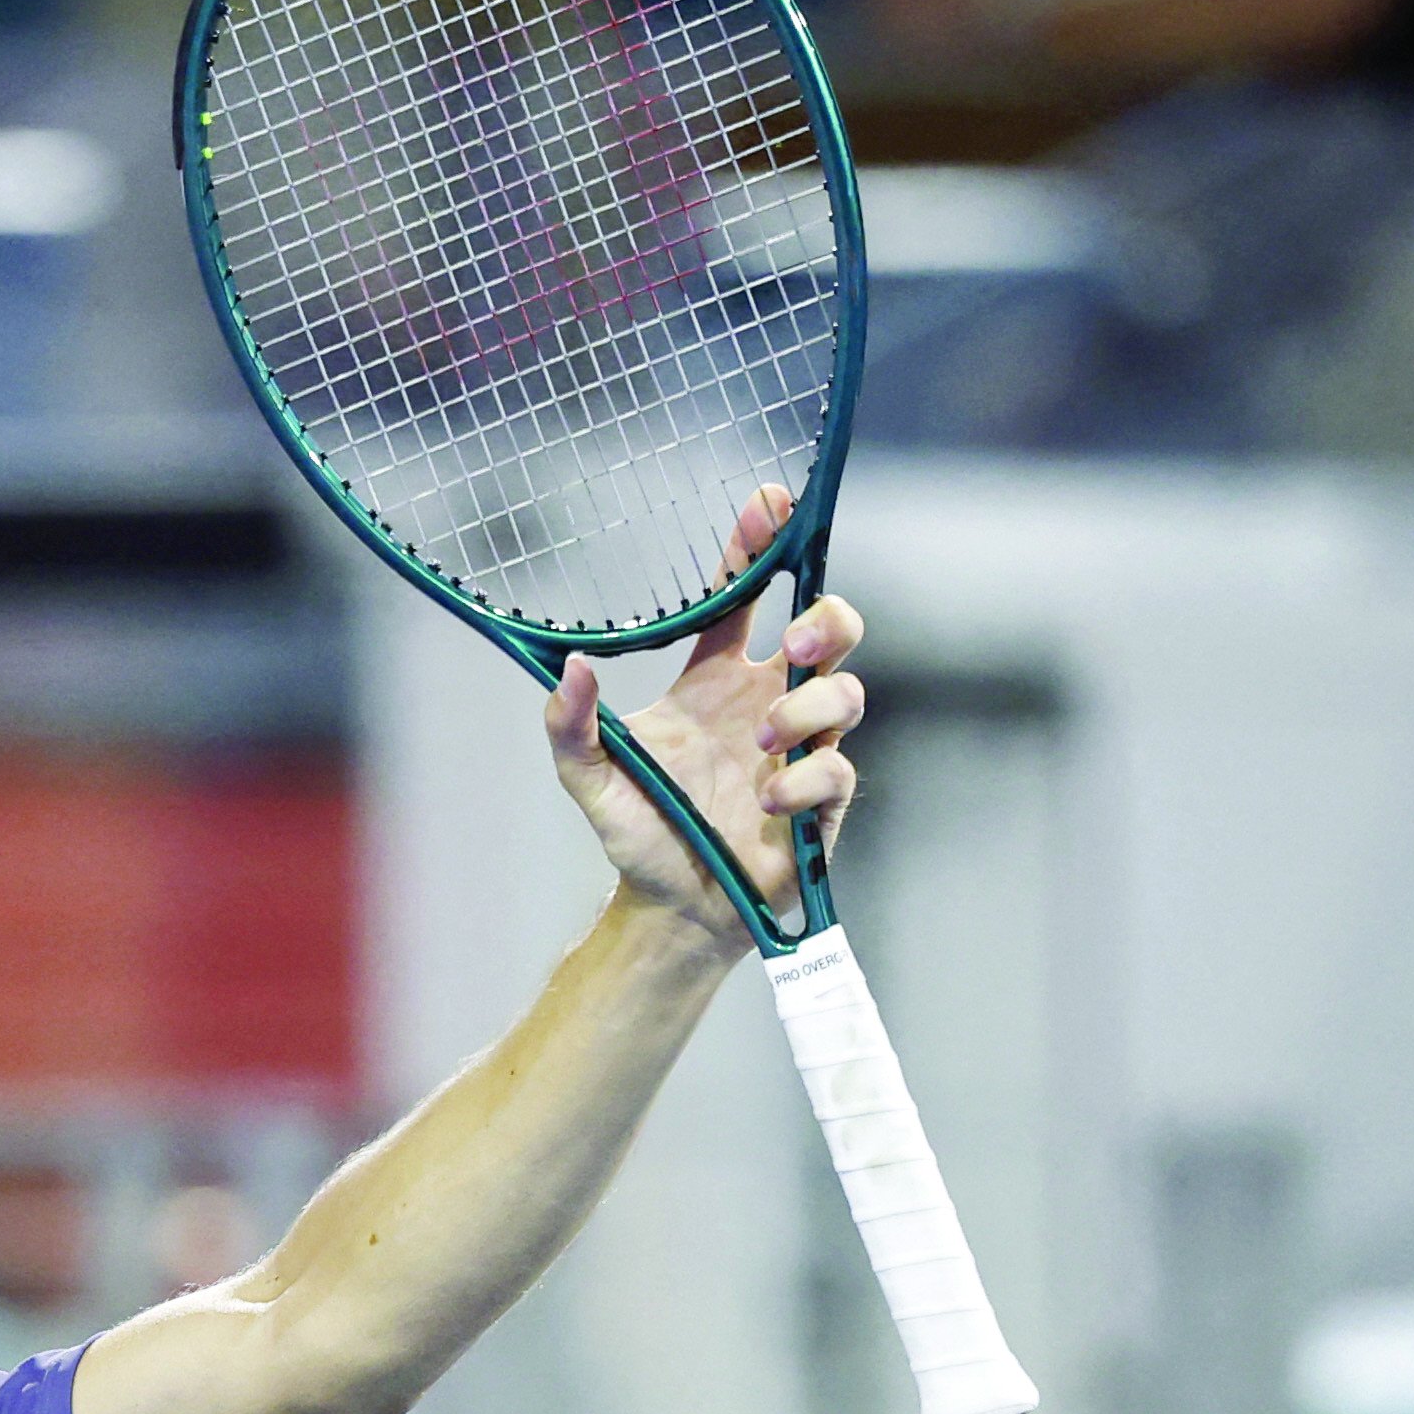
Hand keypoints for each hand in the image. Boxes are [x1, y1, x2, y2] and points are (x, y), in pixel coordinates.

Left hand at [546, 484, 864, 953]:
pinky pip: (837, 769)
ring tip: (762, 743)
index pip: (747, 598)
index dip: (760, 549)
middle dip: (827, 620)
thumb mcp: (586, 778)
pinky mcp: (821, 800)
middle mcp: (766, 704)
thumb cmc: (638, 833)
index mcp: (716, 681)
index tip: (768, 505)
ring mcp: (800, 749)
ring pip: (845, 693)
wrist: (672, 908)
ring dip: (808, 708)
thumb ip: (568, 724)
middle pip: (829, 631)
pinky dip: (806, 777)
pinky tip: (767, 799)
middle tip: (792, 644)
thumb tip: (570, 666)